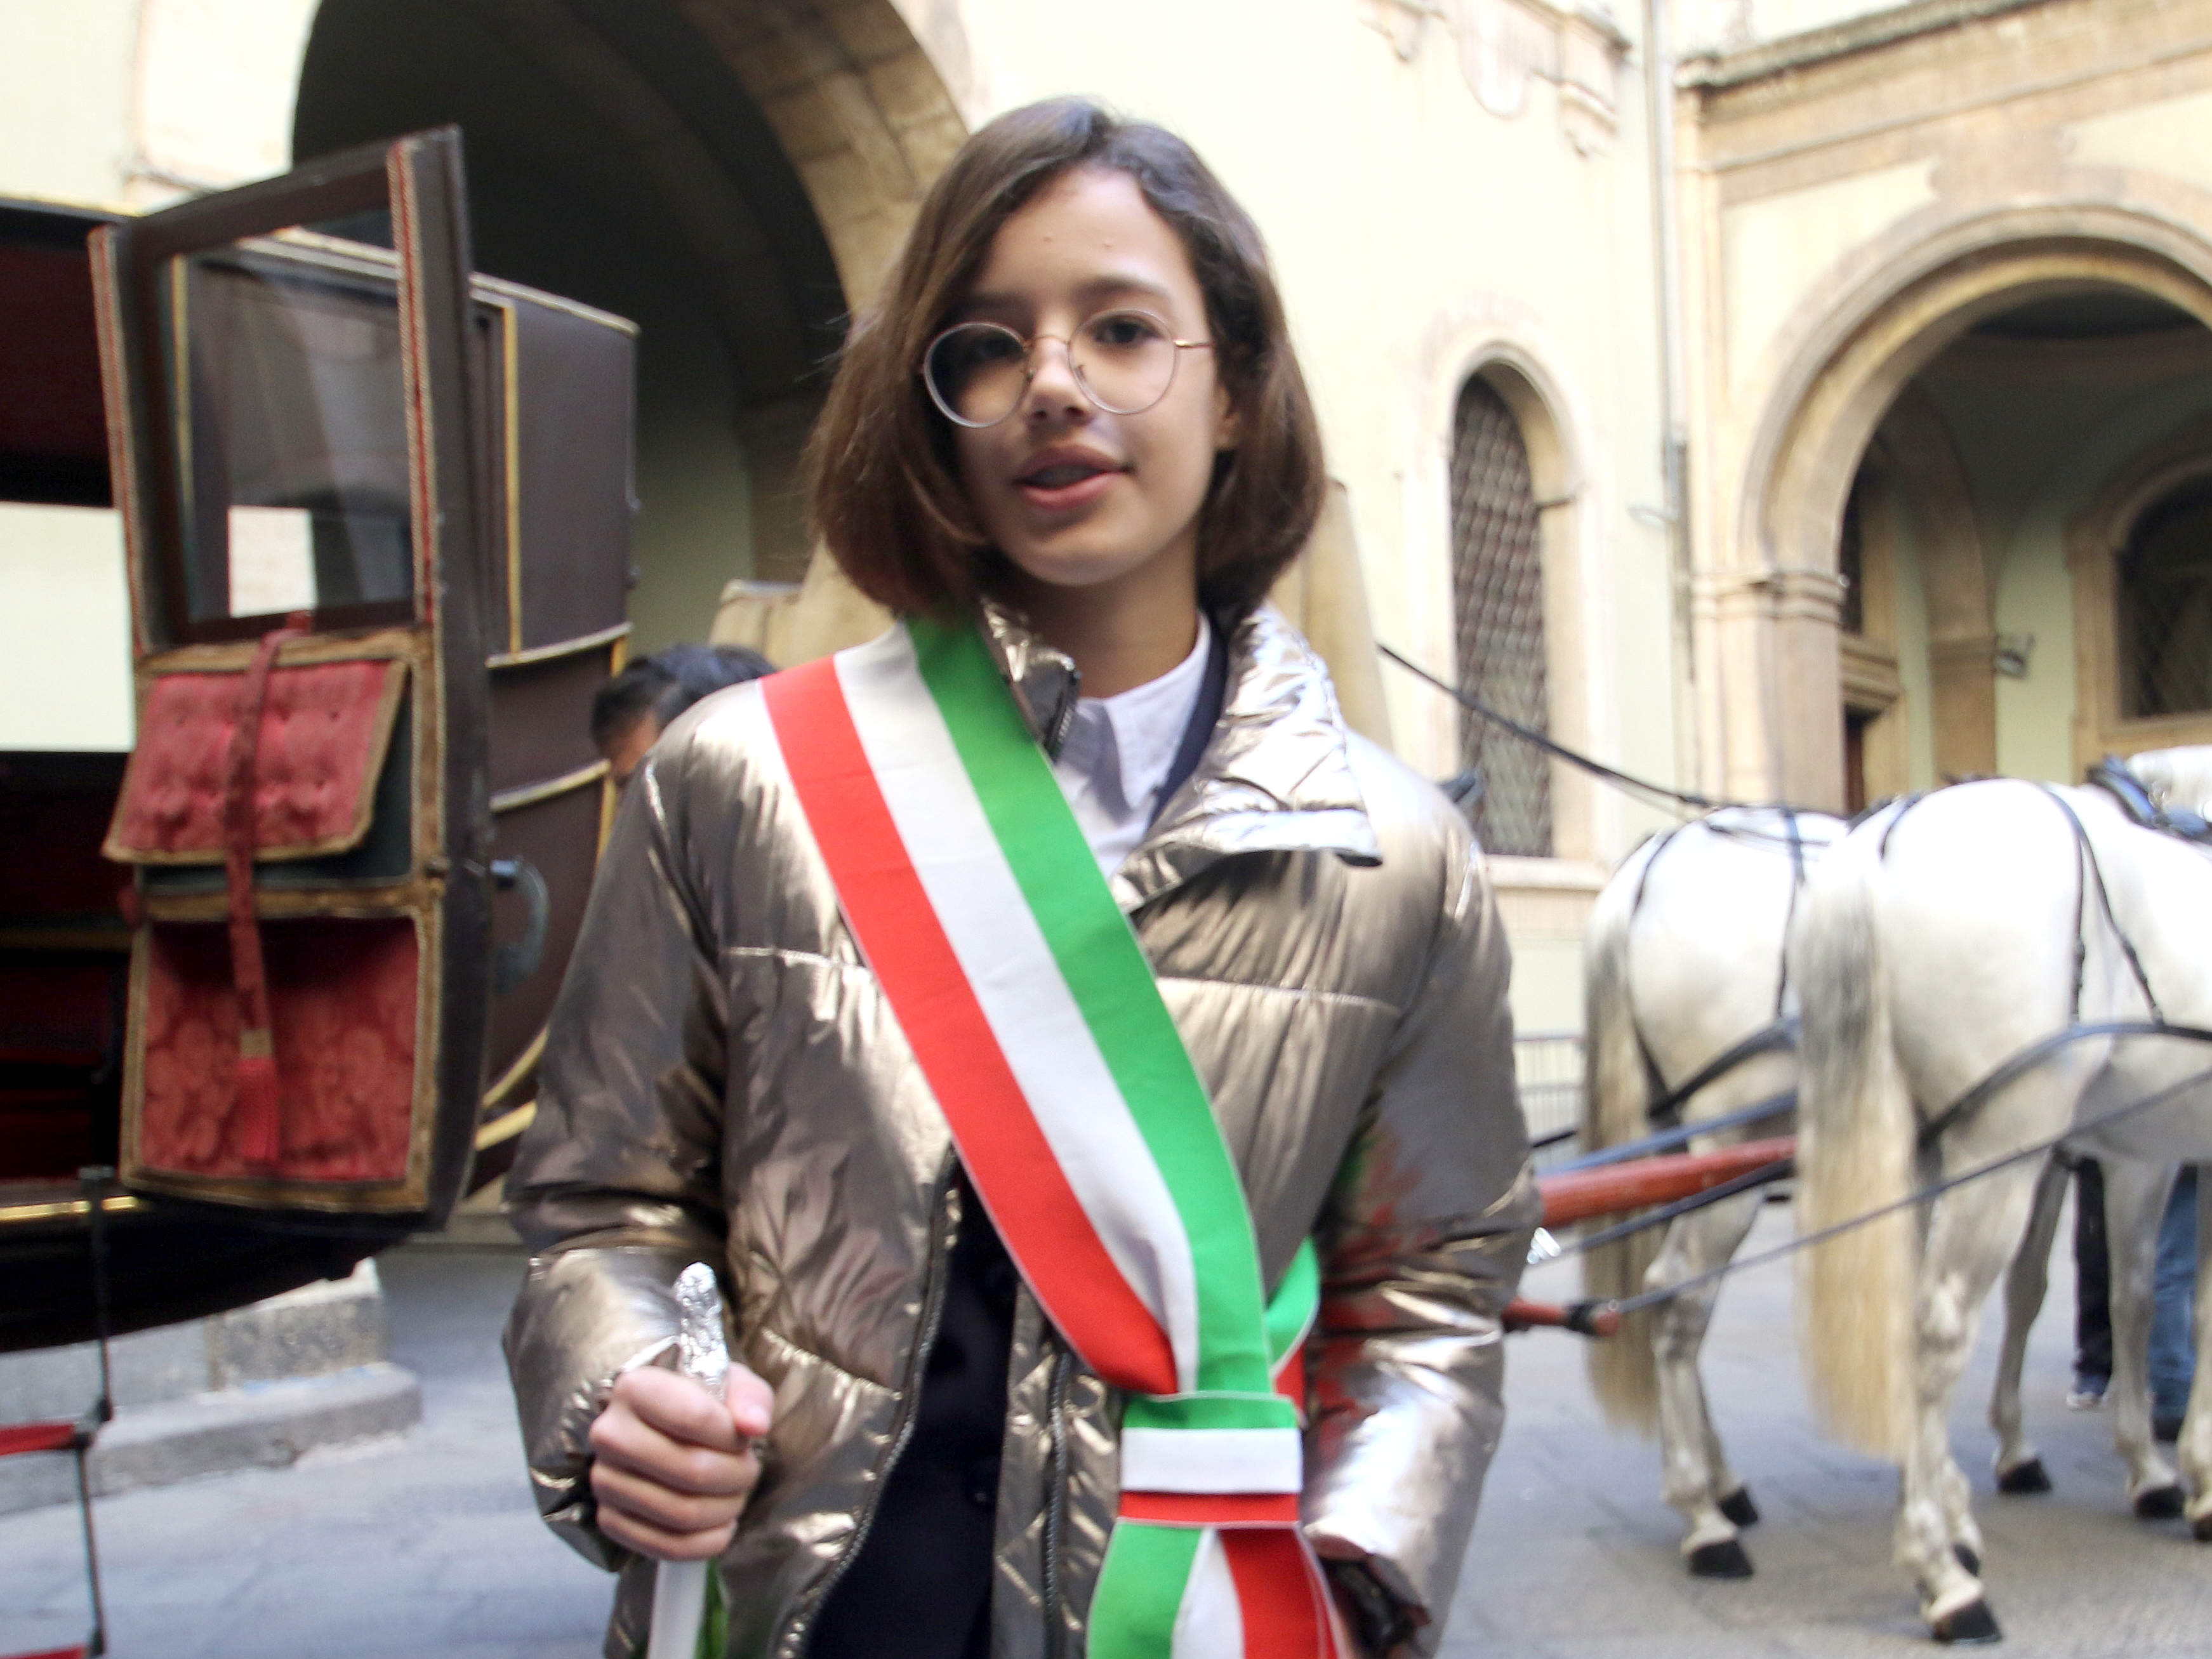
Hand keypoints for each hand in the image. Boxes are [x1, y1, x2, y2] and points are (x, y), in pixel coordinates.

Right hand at [588, 1362, 774, 1560]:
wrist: (662, 1426)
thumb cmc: (702, 1402)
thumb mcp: (731, 1384)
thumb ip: (749, 1398)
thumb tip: (755, 1426)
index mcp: (635, 1388)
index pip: (696, 1419)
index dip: (733, 1436)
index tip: (744, 1437)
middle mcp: (609, 1435)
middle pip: (693, 1471)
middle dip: (738, 1475)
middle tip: (749, 1468)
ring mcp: (605, 1481)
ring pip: (682, 1513)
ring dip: (727, 1508)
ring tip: (736, 1492)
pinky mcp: (609, 1519)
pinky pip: (666, 1547)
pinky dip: (707, 1541)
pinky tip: (722, 1523)